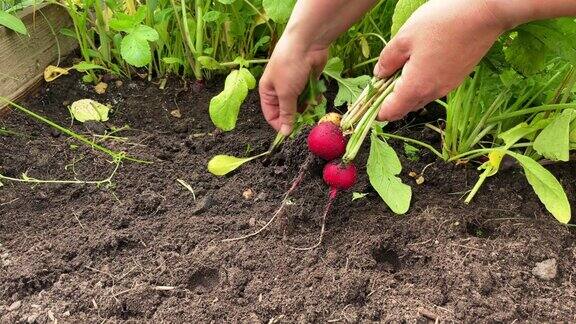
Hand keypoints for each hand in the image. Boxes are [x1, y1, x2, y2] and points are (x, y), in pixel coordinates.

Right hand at [259, 35, 327, 135]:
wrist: (307, 43)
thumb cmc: (290, 66)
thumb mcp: (286, 93)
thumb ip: (287, 113)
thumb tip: (285, 133)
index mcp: (268, 91)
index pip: (271, 115)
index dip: (280, 124)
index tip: (291, 131)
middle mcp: (280, 89)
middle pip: (287, 111)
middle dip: (296, 115)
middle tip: (304, 118)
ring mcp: (295, 85)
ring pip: (300, 105)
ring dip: (307, 106)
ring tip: (310, 102)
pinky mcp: (308, 81)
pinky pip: (310, 96)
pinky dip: (314, 98)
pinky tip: (317, 96)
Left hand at [374, 0, 507, 120]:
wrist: (485, 13)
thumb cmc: (442, 22)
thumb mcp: (404, 38)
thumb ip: (387, 60)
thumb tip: (378, 75)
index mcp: (416, 87)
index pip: (390, 112)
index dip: (375, 110)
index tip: (366, 100)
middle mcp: (433, 93)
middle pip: (404, 107)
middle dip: (389, 98)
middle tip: (380, 78)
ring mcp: (447, 86)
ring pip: (419, 97)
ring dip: (406, 88)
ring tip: (400, 65)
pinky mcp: (457, 77)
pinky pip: (433, 87)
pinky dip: (421, 81)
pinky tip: (419, 60)